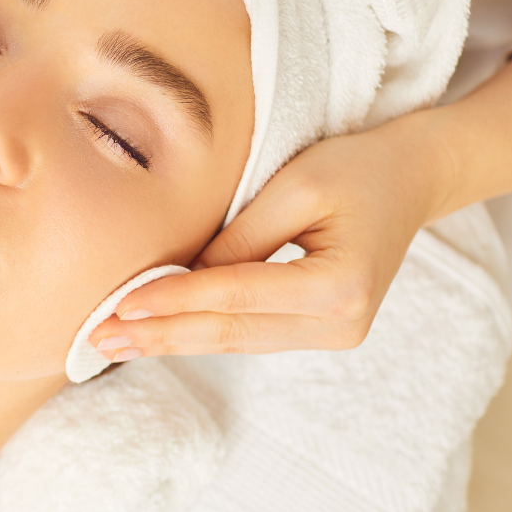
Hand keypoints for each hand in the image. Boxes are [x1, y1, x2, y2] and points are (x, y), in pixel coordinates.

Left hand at [89, 114, 450, 357]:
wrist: (413, 179)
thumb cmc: (357, 168)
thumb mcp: (295, 184)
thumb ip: (239, 237)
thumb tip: (181, 279)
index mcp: (340, 285)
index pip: (236, 295)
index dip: (174, 302)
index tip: (118, 307)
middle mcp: (341, 325)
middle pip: (231, 333)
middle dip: (160, 337)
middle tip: (98, 340)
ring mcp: (334, 335)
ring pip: (236, 342)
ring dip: (173, 341)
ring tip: (115, 343)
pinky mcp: (320, 331)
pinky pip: (250, 334)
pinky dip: (201, 331)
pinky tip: (158, 333)